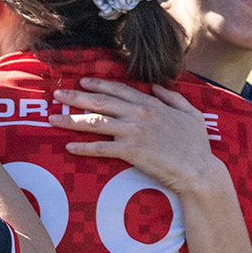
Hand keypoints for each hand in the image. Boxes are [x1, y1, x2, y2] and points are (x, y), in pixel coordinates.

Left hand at [50, 77, 224, 195]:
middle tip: (57, 94)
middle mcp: (139, 114)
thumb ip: (173, 98)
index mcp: (151, 104)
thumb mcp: (191, 114)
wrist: (198, 170)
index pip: (120, 90)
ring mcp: (133, 132)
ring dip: (71, 120)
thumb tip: (158, 86)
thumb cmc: (197, 146)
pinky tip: (68, 147)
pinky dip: (83, 147)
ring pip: (95, 122)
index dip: (99, 85)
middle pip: (101, 102)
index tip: (82, 82)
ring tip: (53, 118)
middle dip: (76, 97)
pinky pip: (100, 148)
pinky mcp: (130, 151)